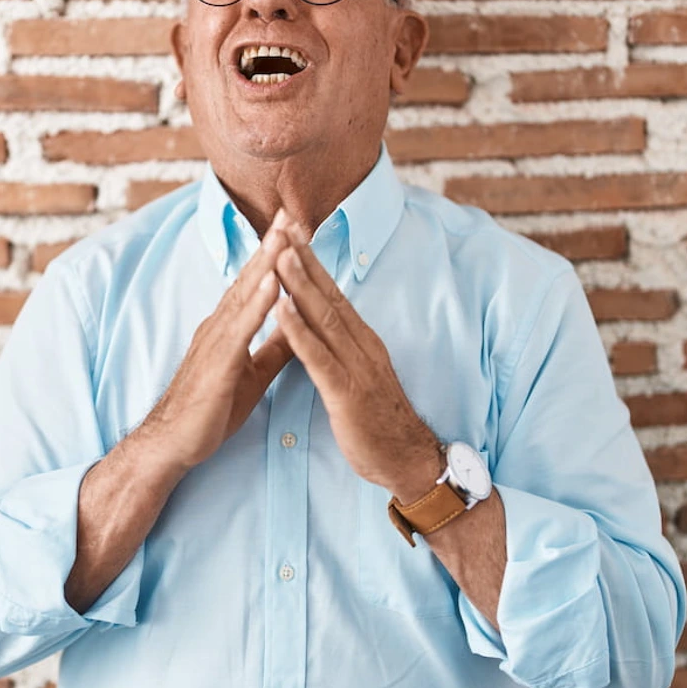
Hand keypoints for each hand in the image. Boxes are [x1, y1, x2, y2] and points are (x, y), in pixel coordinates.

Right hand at [143, 210, 294, 473]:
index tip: (293, 227)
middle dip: (272, 244)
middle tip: (291, 211)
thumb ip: (272, 349)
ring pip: (245, 294)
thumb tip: (297, 326)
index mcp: (228, 329)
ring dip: (266, 262)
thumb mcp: (251, 374)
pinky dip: (258, 302)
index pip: (254, 284)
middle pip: (250, 277)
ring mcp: (217, 341)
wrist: (171, 444)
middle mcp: (220, 326)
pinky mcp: (218, 362)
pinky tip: (273, 282)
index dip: (274, 255)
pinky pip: (241, 328)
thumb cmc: (207, 411)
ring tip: (285, 233)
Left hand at [271, 213, 442, 503]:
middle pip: (327, 295)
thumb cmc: (378, 421)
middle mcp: (361, 346)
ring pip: (323, 318)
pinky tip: (281, 311)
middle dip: (303, 259)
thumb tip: (320, 325)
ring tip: (278, 255)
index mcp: (361, 341)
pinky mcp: (346, 392)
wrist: (407, 460)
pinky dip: (299, 332)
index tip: (291, 233)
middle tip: (282, 226)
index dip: (311, 262)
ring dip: (299, 285)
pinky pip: (319, 357)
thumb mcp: (358, 376)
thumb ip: (340, 349)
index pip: (333, 294)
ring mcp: (356, 367)